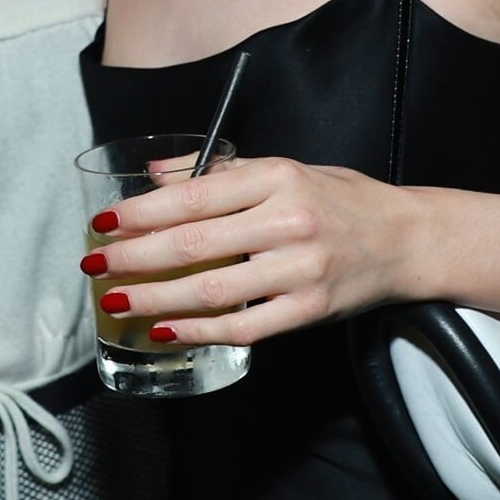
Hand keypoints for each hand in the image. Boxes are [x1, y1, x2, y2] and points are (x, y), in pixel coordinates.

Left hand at [80, 157, 416, 347]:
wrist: (405, 239)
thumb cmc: (338, 199)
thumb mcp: (283, 169)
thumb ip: (220, 172)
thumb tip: (154, 174)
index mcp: (277, 176)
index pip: (194, 195)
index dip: (141, 211)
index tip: (103, 221)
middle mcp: (288, 220)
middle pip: (194, 243)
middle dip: (134, 256)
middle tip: (94, 264)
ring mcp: (300, 269)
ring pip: (211, 290)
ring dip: (155, 298)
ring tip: (117, 300)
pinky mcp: (309, 310)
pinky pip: (242, 326)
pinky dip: (198, 330)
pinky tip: (165, 329)